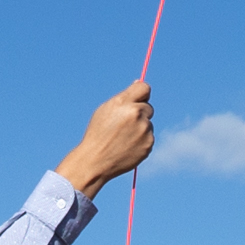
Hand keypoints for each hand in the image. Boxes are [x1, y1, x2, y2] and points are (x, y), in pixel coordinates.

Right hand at [58, 79, 157, 196]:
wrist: (95, 161)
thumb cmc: (98, 133)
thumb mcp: (105, 110)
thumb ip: (124, 97)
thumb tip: (138, 84)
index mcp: (123, 102)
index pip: (144, 88)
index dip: (141, 94)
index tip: (138, 100)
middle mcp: (136, 114)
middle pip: (148, 108)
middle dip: (140, 113)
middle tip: (124, 125)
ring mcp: (144, 130)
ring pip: (148, 124)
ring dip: (140, 128)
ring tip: (123, 138)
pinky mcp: (149, 144)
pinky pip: (149, 138)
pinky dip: (141, 141)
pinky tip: (127, 147)